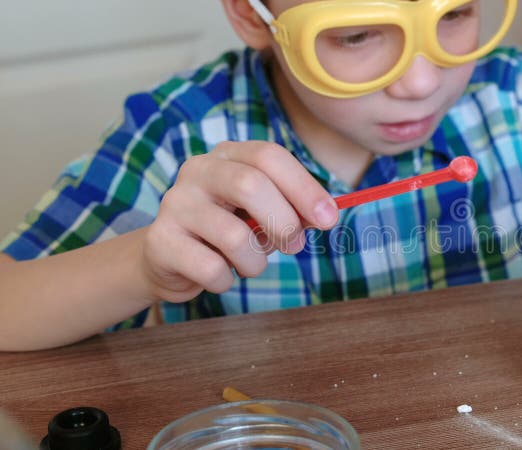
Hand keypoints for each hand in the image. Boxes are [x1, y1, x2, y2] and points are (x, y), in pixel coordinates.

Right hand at [140, 141, 338, 302]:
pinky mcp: (160, 240)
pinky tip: (219, 274)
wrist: (168, 258)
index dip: (304, 187)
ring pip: (233, 235)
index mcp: (228, 155)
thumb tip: (325, 214)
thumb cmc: (228, 231)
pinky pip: (211, 268)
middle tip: (294, 246)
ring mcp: (174, 203)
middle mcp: (198, 170)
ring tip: (249, 263)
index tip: (329, 219)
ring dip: (255, 261)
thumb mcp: (263, 214)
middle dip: (284, 222)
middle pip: (250, 185)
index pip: (269, 156)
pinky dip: (226, 280)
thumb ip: (293, 209)